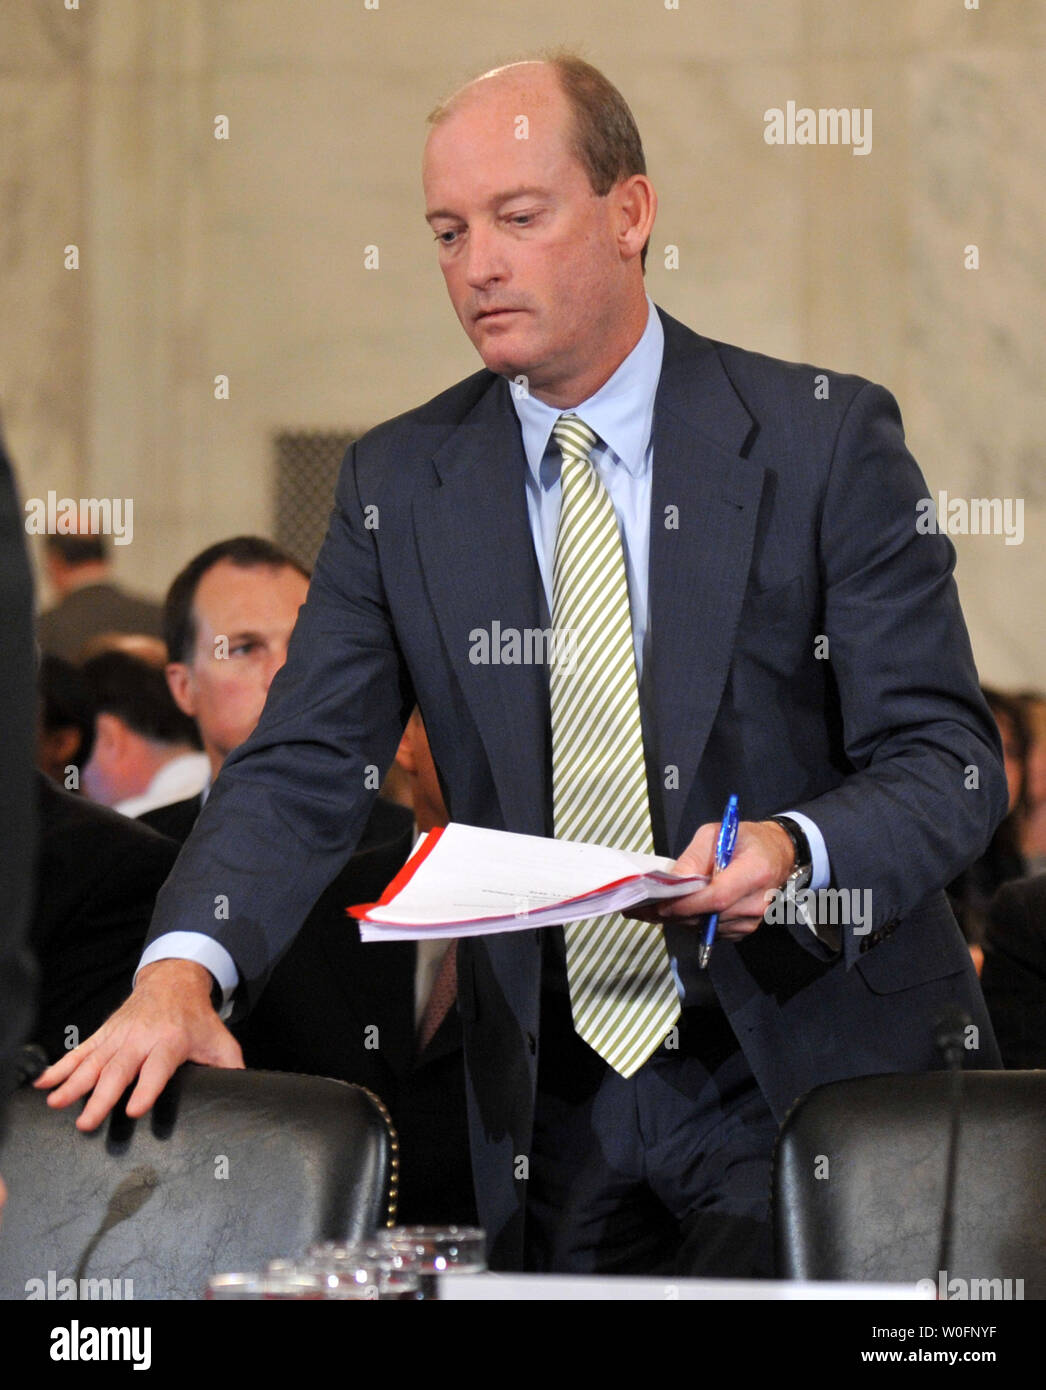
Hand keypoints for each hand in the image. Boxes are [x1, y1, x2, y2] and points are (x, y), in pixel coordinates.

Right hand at [34, 959, 243, 1131]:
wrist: (173, 982)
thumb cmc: (197, 1019)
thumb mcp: (219, 1040)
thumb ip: (230, 1066)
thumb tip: (244, 1092)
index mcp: (170, 1042)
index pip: (157, 1068)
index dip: (146, 1088)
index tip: (134, 1109)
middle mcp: (141, 1039)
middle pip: (120, 1070)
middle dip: (102, 1096)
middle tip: (87, 1122)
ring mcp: (119, 1036)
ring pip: (94, 1062)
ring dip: (73, 1083)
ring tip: (56, 1104)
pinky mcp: (104, 1034)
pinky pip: (80, 1052)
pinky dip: (61, 1067)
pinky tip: (44, 1084)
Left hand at [631, 820, 794, 940]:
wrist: (777, 854)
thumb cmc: (746, 839)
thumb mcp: (717, 833)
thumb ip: (694, 857)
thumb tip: (673, 881)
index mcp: (755, 873)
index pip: (717, 897)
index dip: (686, 904)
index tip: (659, 904)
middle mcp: (757, 903)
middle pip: (708, 917)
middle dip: (672, 914)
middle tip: (638, 909)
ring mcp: (752, 921)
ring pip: (705, 927)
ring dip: (677, 920)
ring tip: (649, 911)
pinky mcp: (744, 930)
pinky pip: (711, 932)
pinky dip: (690, 923)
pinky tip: (673, 912)